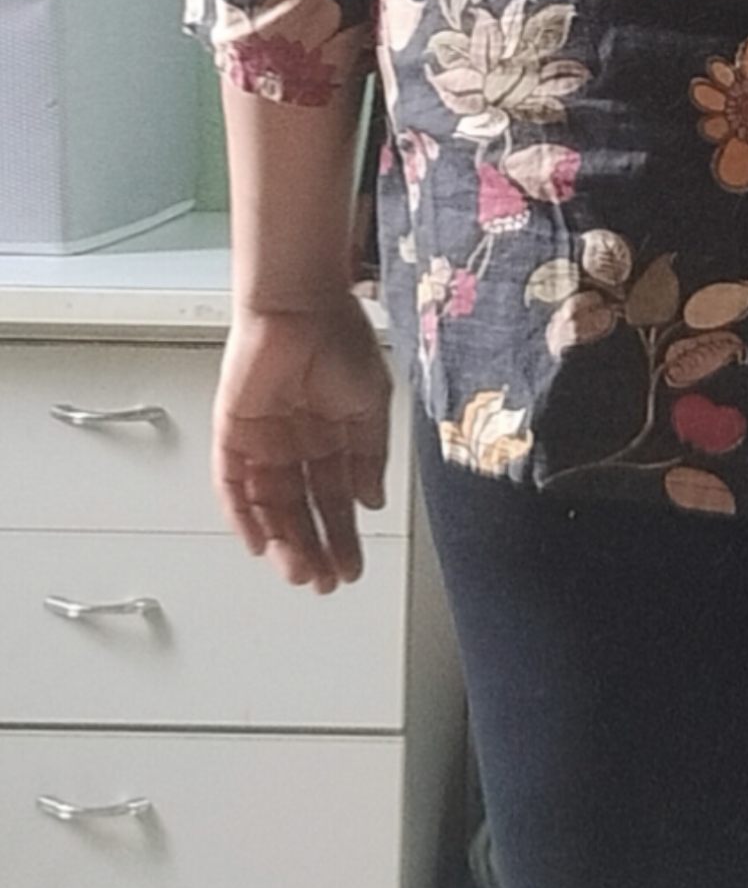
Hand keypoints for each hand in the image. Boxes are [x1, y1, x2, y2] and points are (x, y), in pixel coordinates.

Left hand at [211, 297, 391, 589]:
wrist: (302, 304)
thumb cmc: (341, 339)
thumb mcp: (373, 404)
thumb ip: (371, 455)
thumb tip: (371, 500)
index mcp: (333, 438)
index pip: (335, 501)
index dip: (343, 536)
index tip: (351, 569)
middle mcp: (297, 445)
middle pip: (302, 511)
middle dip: (314, 549)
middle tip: (323, 583)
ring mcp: (264, 441)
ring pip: (270, 506)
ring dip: (284, 542)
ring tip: (299, 572)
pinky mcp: (233, 432)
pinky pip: (233, 483)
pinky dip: (244, 514)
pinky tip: (258, 543)